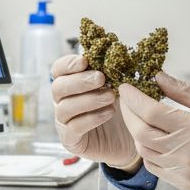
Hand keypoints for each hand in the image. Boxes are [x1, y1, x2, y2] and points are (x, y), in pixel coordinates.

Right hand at [50, 54, 139, 170]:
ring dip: (88, 99)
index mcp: (71, 83)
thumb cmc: (123, 107)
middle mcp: (63, 101)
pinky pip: (74, 128)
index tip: (85, 61)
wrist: (132, 137)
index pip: (58, 70)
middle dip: (79, 81)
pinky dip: (91, 118)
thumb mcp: (121, 85)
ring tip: (110, 96)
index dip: (68, 64)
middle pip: (58, 87)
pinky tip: (109, 112)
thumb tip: (117, 50)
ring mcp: (64, 122)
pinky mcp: (71, 140)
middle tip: (101, 78)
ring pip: (65, 108)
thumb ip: (115, 70)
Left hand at [118, 72, 189, 189]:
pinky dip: (146, 150)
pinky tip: (150, 137)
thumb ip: (183, 90)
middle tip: (126, 99)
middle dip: (128, 113)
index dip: (134, 98)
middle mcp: (186, 153)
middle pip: (141, 133)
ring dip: (136, 132)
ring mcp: (183, 172)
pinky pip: (153, 166)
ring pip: (144, 151)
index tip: (126, 87)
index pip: (151, 112)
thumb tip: (156, 77)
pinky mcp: (183, 183)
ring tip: (137, 116)